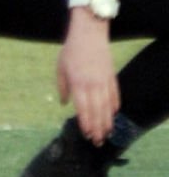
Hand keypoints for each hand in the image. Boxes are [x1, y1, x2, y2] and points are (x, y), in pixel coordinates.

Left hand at [56, 11, 119, 144]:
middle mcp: (92, 84)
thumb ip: (62, 87)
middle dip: (97, 128)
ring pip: (107, 106)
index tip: (86, 134)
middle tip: (98, 141)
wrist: (89, 34)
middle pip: (97, 112)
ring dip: (107, 121)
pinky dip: (114, 106)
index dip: (85, 123)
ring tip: (107, 133)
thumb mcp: (60, 68)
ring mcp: (104, 81)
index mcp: (78, 83)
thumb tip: (65, 104)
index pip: (83, 109)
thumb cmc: (71, 51)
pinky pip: (115, 95)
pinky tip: (113, 114)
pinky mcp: (111, 77)